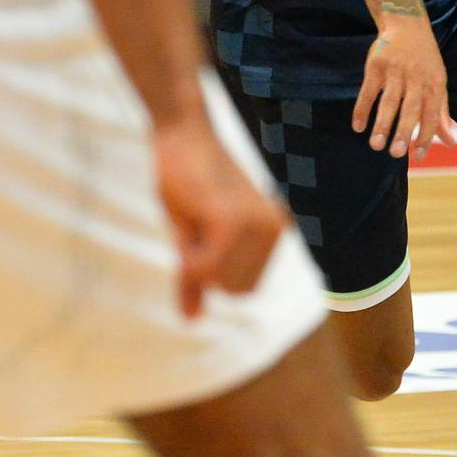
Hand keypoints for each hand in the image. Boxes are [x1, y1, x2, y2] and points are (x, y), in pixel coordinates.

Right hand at [154, 121, 289, 318]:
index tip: (203, 234)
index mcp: (274, 232)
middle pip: (236, 290)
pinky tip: (189, 224)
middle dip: (206, 270)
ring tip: (195, 217)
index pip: (244, 288)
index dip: (214, 273)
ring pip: (220, 282)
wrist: (180, 136)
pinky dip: (188, 258)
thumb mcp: (192, 237)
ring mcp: (258, 226)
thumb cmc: (187, 181)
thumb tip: (191, 320)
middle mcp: (275, 229)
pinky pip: (205, 268)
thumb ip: (196, 278)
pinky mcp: (233, 221)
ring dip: (195, 260)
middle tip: (197, 226)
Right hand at [354, 13, 452, 159]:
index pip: (431, 113)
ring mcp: (395, 70)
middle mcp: (416, 77)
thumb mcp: (438, 82)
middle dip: (403, 131)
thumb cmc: (425, 60)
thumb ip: (442, 112)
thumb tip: (449, 141)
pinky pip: (368, 90)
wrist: (407, 24)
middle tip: (395, 154)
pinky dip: (362, 108)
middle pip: (410, 108)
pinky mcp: (376, 65)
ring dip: (382, 124)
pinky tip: (358, 126)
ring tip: (376, 145)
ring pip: (389, 101)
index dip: (426, 135)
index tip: (417, 156)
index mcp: (434, 83)